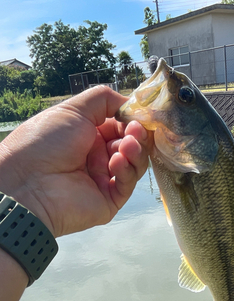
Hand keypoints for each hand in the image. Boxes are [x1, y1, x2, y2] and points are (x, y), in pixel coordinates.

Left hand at [0, 86, 151, 236]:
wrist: (28, 182)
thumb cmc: (45, 142)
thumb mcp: (74, 110)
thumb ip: (104, 100)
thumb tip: (129, 103)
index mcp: (87, 136)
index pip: (120, 126)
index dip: (131, 120)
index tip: (139, 116)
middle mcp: (96, 157)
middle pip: (131, 145)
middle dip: (136, 135)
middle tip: (135, 131)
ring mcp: (103, 179)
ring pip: (133, 164)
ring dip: (135, 151)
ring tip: (128, 145)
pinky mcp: (109, 201)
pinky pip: (126, 185)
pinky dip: (126, 171)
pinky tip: (117, 161)